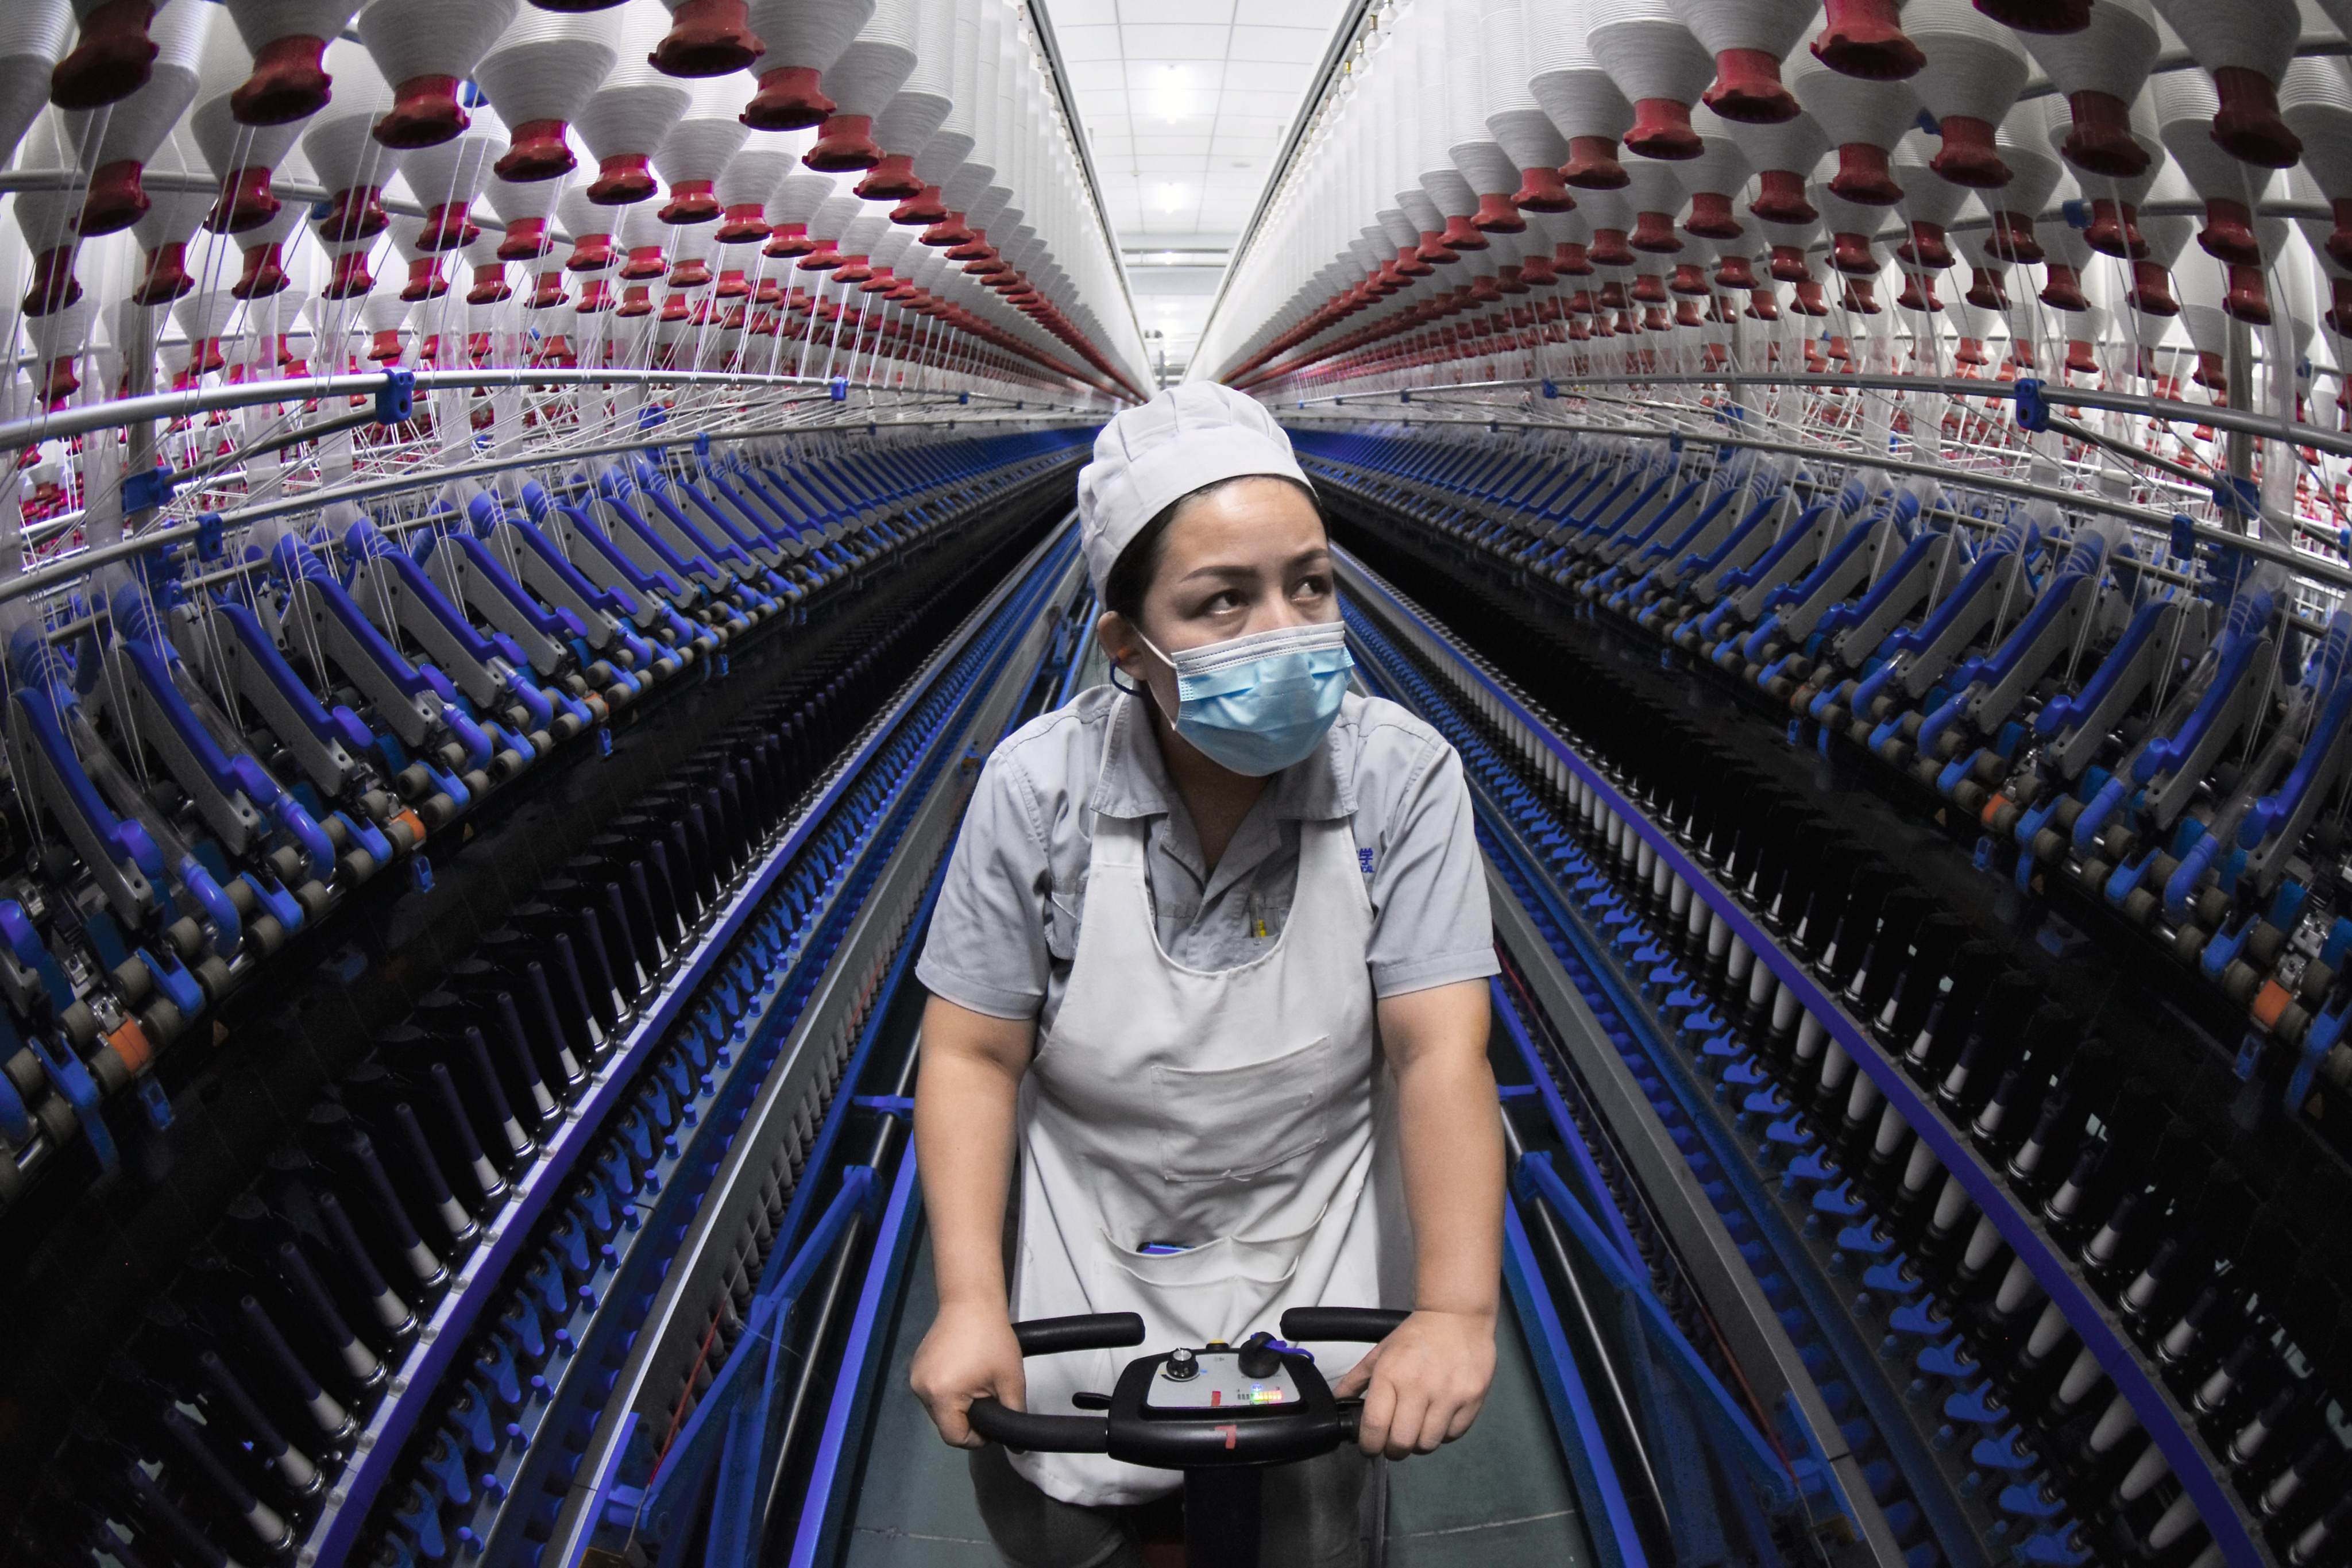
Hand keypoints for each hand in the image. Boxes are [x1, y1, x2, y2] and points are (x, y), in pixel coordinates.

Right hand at [910, 1301, 1026, 1448]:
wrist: (971, 1301)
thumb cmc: (993, 1339)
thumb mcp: (1011, 1380)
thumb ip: (1014, 1415)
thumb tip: (1018, 1447)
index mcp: (941, 1395)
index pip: (955, 1438)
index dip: (977, 1437)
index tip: (993, 1417)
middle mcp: (921, 1390)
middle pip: (946, 1425)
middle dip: (968, 1418)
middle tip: (988, 1396)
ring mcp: (915, 1377)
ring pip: (939, 1410)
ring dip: (958, 1405)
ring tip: (977, 1382)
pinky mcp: (915, 1367)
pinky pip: (933, 1393)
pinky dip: (948, 1391)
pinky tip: (963, 1373)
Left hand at [1332, 1308, 1495, 1459]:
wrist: (1458, 1316)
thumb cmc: (1416, 1336)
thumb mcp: (1380, 1352)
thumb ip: (1356, 1380)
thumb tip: (1337, 1402)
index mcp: (1391, 1374)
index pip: (1375, 1426)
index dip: (1369, 1445)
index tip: (1370, 1447)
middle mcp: (1419, 1387)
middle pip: (1402, 1442)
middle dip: (1394, 1449)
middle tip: (1394, 1442)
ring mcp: (1449, 1394)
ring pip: (1428, 1443)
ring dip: (1419, 1443)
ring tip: (1418, 1428)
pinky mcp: (1472, 1399)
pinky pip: (1453, 1435)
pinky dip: (1443, 1434)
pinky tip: (1438, 1418)